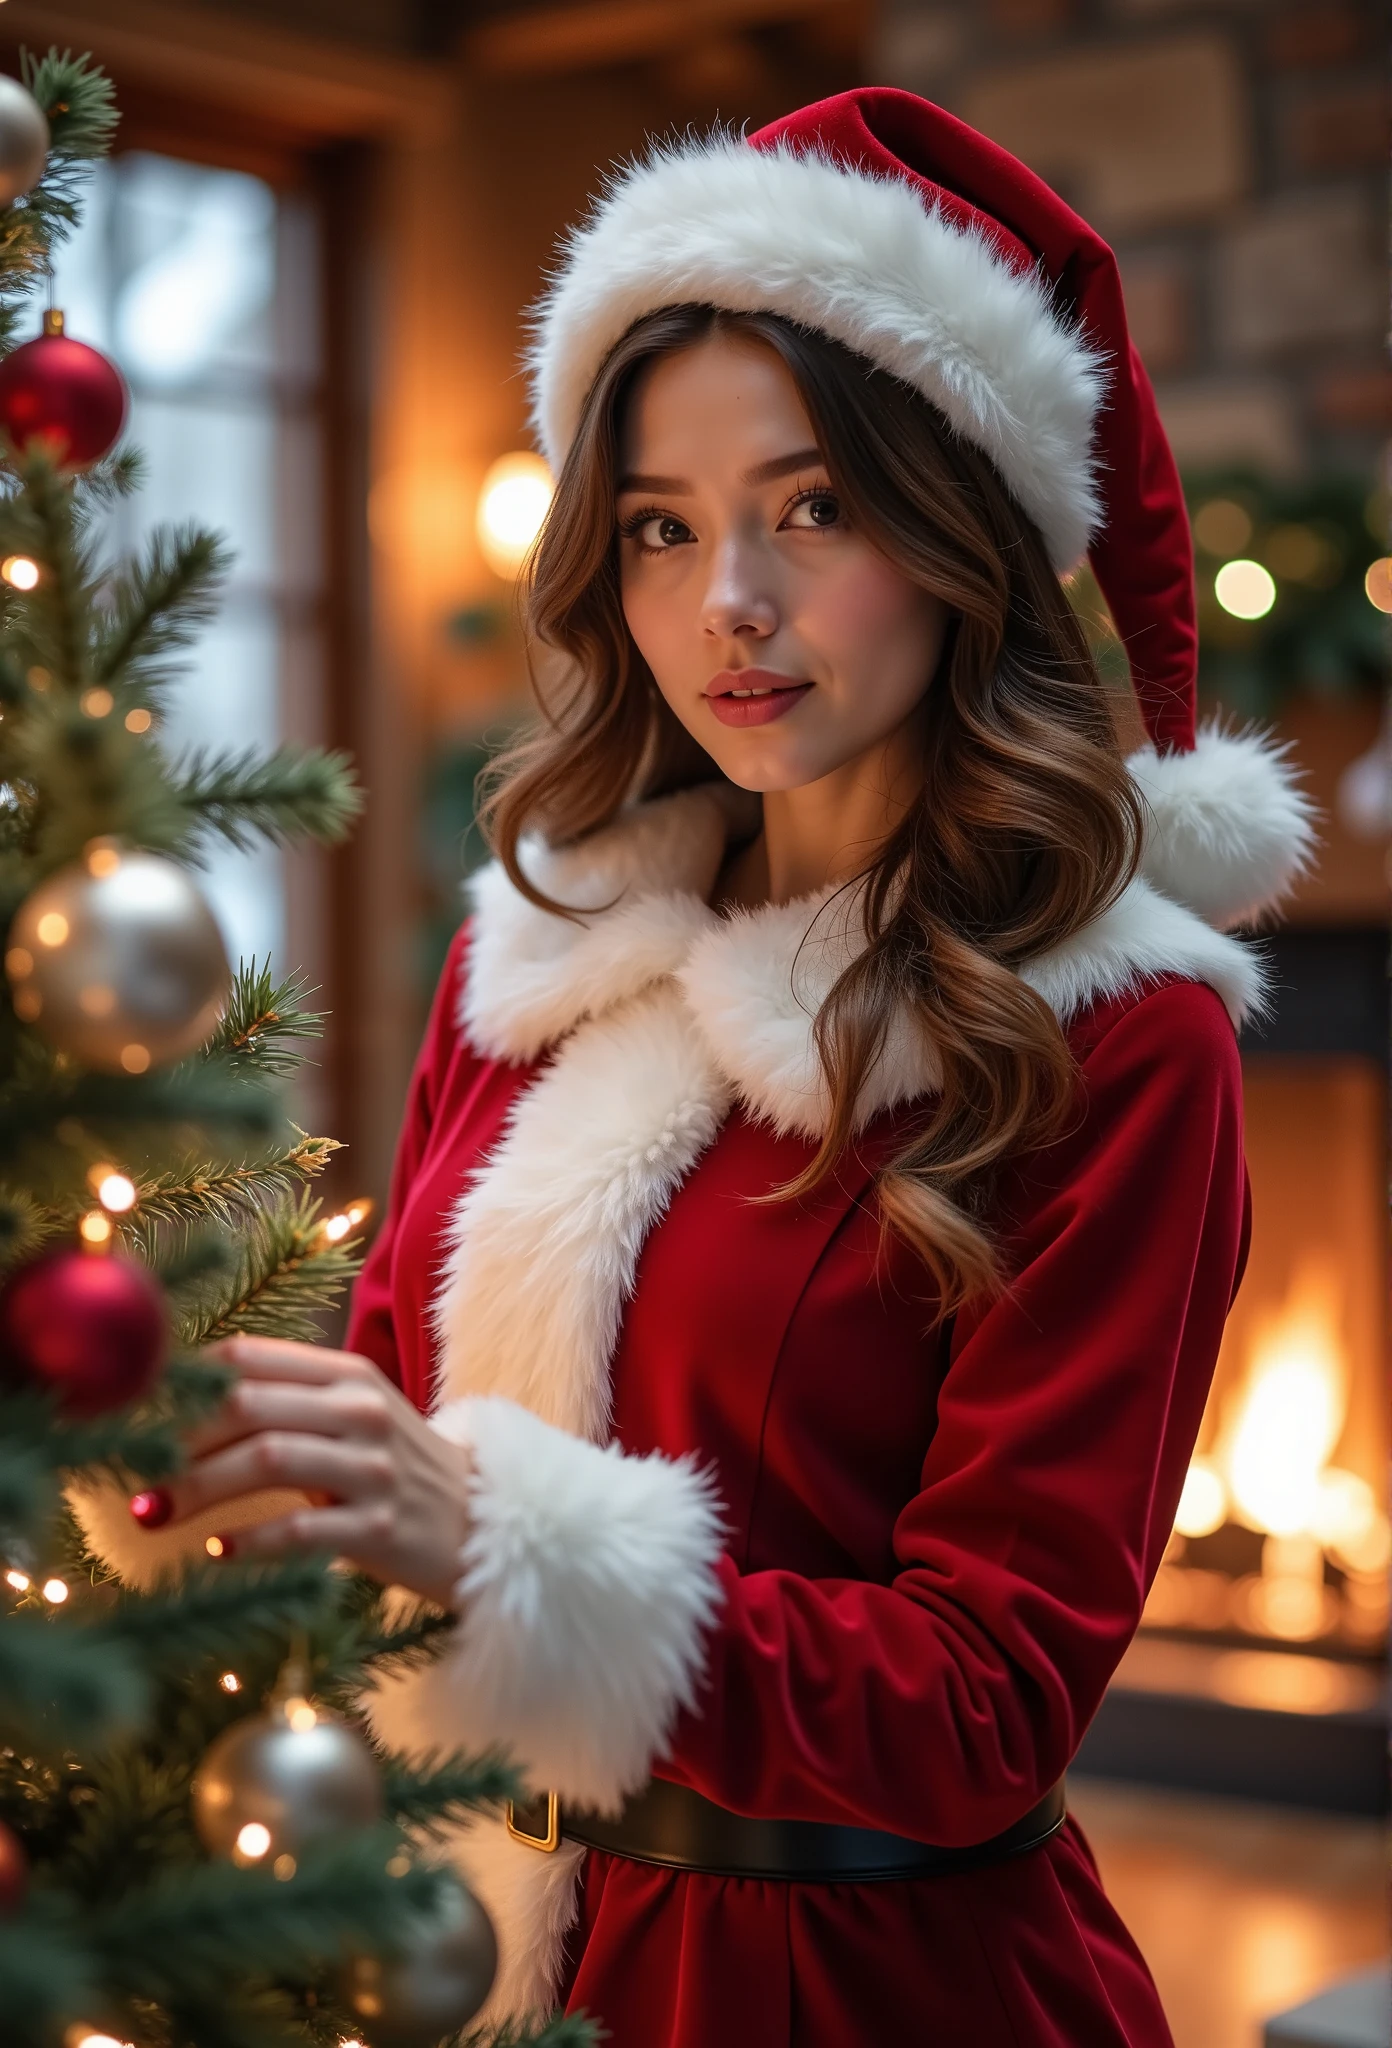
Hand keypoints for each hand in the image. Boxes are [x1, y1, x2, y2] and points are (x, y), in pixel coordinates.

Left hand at [133, 1337, 472, 1608]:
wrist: (480, 1520)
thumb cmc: (396, 1468)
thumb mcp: (353, 1416)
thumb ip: (288, 1400)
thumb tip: (188, 1403)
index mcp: (349, 1374)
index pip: (249, 1357)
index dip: (186, 1382)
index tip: (141, 1414)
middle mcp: (363, 1411)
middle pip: (248, 1406)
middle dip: (179, 1440)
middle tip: (139, 1470)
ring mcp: (375, 1469)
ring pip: (266, 1460)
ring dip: (197, 1488)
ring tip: (154, 1511)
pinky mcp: (380, 1529)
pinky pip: (298, 1529)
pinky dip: (249, 1540)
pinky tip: (218, 1549)